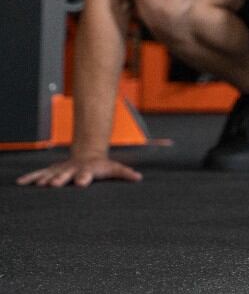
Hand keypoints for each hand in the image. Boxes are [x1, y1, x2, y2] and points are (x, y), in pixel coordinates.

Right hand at [16, 156, 142, 187]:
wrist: (88, 153)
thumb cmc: (102, 166)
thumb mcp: (114, 168)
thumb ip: (124, 173)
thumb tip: (139, 178)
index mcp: (88, 170)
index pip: (86, 174)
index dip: (84, 178)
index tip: (81, 183)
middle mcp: (73, 169)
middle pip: (66, 174)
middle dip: (60, 179)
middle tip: (54, 184)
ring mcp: (61, 169)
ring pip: (50, 173)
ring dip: (43, 179)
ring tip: (37, 184)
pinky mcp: (51, 170)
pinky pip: (38, 173)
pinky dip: (30, 177)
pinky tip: (20, 183)